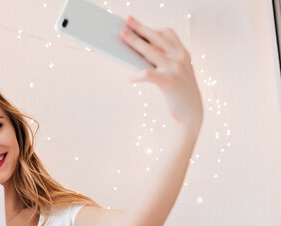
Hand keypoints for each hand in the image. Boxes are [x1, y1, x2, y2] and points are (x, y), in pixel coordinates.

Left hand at [121, 16, 202, 132]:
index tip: (136, 23)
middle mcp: (180, 57)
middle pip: (156, 38)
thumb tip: (137, 52)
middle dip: (139, 29)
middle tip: (125, 24)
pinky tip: (130, 77)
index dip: (151, 27)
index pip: (167, 33)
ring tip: (122, 38)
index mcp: (183, 53)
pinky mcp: (169, 82)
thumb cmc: (178, 92)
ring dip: (134, 43)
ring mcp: (175, 69)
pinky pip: (148, 74)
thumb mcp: (174, 72)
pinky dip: (137, 75)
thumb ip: (161, 61)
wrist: (192, 113)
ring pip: (150, 51)